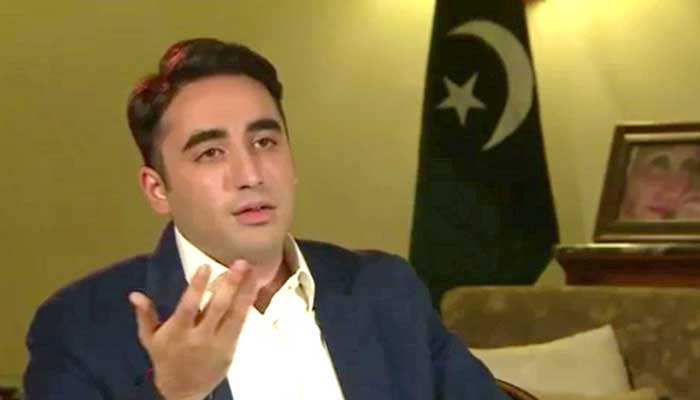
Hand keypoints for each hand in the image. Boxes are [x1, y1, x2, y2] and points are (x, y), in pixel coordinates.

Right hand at [129, 261, 257, 399]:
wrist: (182, 391)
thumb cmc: (165, 358)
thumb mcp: (150, 339)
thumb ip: (145, 315)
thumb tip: (134, 294)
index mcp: (178, 332)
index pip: (188, 306)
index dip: (197, 286)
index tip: (206, 266)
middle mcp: (199, 337)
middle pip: (217, 308)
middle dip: (230, 284)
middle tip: (240, 263)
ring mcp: (217, 343)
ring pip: (234, 315)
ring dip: (244, 291)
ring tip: (252, 271)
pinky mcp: (230, 348)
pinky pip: (240, 324)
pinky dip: (247, 306)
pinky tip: (253, 289)